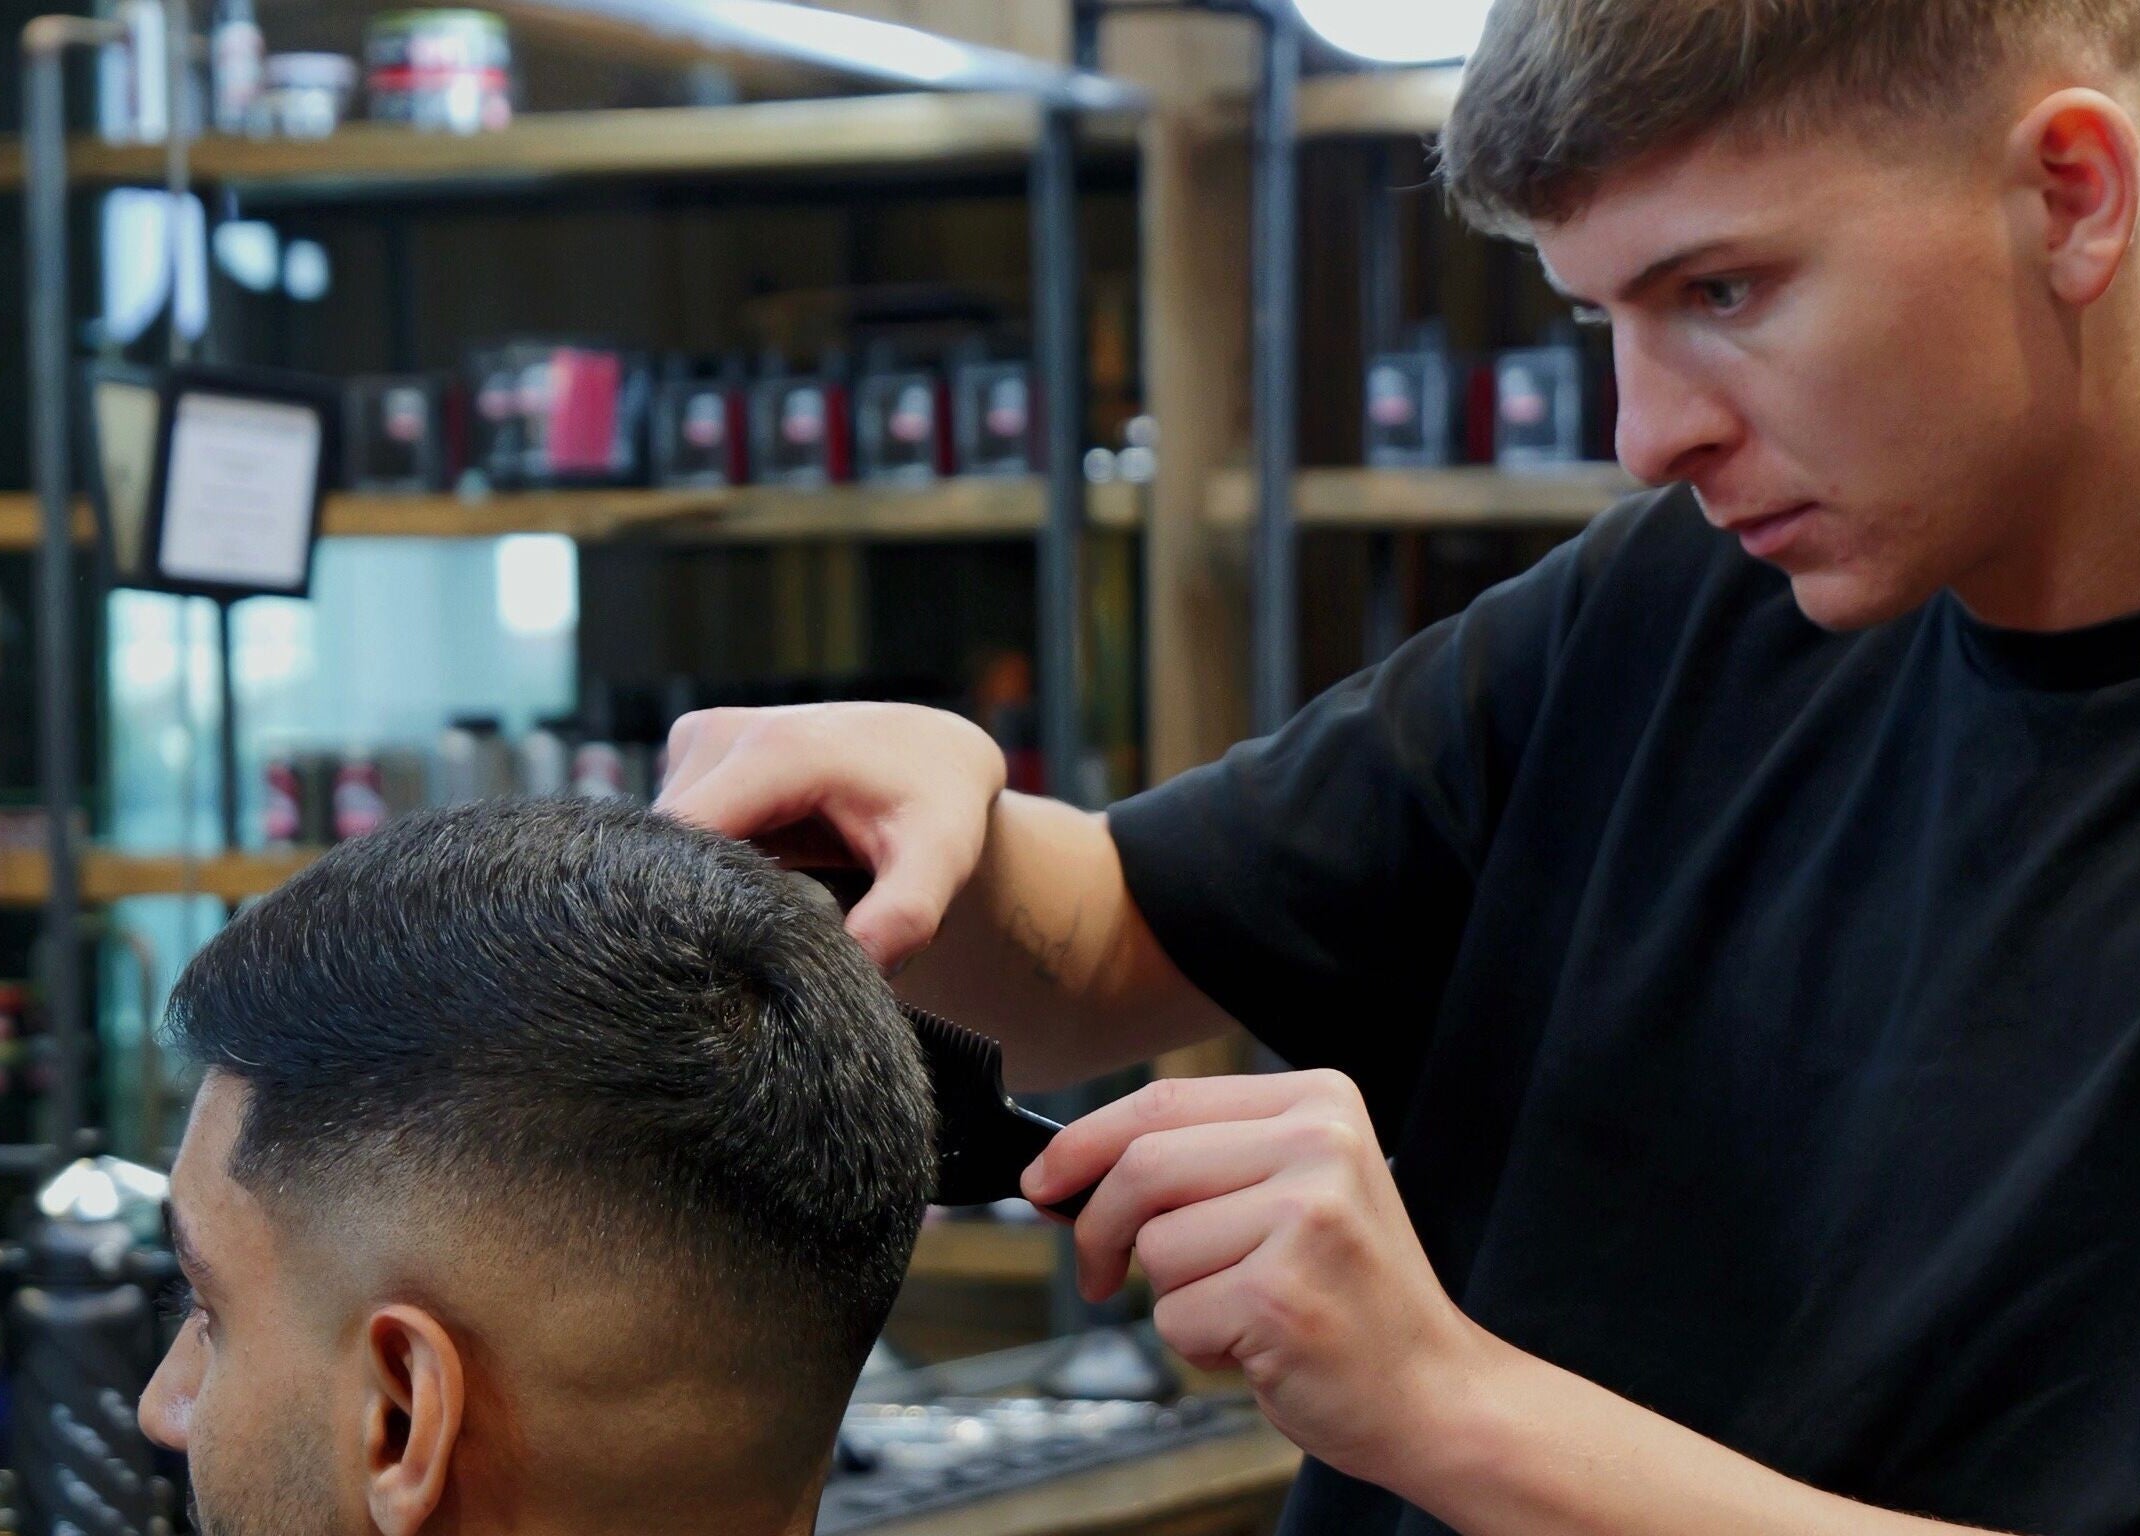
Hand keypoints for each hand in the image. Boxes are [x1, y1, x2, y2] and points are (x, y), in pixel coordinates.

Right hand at [658, 703, 1006, 970]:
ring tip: (767, 904)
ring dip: (700, 881)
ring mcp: (700, 738)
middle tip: (756, 942)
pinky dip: (703, 861)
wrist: (933, 754)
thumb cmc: (938, 807)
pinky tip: (753, 878)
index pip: (683, 841)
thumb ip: (907, 914)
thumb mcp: (940, 860)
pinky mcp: (694, 751)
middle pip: (667, 847)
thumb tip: (862, 964)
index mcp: (774, 751)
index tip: (720, 959)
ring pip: (663, 841)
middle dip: (699, 901)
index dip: (688, 905)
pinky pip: (674, 826)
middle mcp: (721, 733)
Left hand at [1022, 1071, 1487, 1486]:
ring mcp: (1306, 1217)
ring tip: (1245, 1308)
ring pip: (1155, 1246)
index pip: (1163, 1100)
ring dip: (1176, 1297)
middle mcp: (1319, 1144)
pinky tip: (1262, 1344)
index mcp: (1319, 1101)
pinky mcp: (1282, 1293)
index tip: (1044, 1181)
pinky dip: (1199, 1345)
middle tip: (1102, 1274)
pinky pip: (1176, 1316)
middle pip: (1142, 1164)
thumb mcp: (1294, 1190)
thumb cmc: (1348, 1295)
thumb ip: (1199, 1160)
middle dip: (1099, 1228)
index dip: (1083, 1142)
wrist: (1435, 1390)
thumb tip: (1064, 1171)